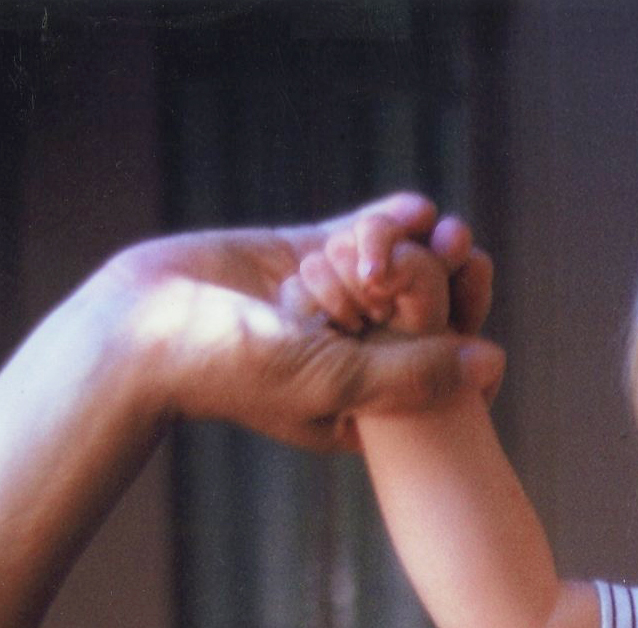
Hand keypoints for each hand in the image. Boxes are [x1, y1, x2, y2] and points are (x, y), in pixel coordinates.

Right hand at [102, 214, 499, 451]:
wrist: (144, 325)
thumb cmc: (235, 370)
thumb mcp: (334, 380)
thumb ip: (412, 373)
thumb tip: (493, 363)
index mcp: (367, 410)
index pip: (436, 375)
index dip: (466, 334)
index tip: (481, 300)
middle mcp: (353, 359)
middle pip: (420, 317)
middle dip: (444, 279)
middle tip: (467, 249)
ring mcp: (330, 308)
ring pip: (391, 272)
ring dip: (410, 248)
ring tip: (439, 228)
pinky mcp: (302, 260)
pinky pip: (357, 239)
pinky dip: (385, 222)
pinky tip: (414, 208)